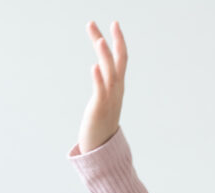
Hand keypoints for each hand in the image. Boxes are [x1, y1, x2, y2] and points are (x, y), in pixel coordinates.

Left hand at [78, 20, 127, 153]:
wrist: (101, 147)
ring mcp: (109, 99)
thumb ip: (103, 85)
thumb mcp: (104, 100)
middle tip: (110, 22)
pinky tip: (94, 67)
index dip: (118, 41)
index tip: (114, 23)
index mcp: (117, 86)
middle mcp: (116, 90)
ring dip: (105, 56)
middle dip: (114, 41)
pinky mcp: (99, 108)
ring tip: (99, 40)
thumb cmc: (100, 124)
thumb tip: (99, 71)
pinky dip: (98, 79)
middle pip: (117, 61)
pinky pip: (100, 91)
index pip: (121, 59)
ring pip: (110, 73)